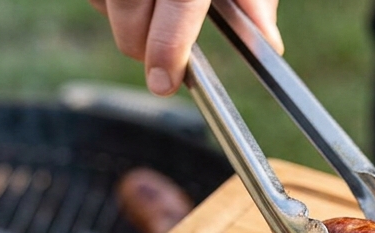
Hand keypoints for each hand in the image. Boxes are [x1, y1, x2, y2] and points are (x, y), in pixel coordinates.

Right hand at [90, 0, 282, 95]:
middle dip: (140, 44)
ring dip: (123, 20)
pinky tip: (137, 1)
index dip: (166, 48)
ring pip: (105, 1)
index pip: (177, 5)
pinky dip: (111, 4)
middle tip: (161, 61)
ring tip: (152, 15)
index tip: (164, 81)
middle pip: (127, 8)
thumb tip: (269, 44)